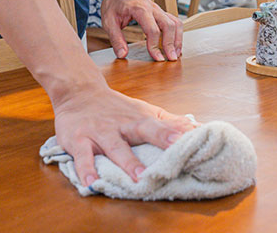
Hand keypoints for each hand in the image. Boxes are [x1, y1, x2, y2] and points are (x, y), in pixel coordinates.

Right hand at [52, 84, 196, 186]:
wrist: (78, 93)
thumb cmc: (116, 108)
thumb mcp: (143, 112)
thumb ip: (168, 122)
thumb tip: (198, 128)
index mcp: (141, 119)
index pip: (163, 125)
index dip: (179, 132)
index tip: (197, 139)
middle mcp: (123, 125)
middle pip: (144, 129)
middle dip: (160, 138)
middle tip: (175, 151)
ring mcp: (101, 132)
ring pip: (115, 147)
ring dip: (127, 161)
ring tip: (137, 178)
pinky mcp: (79, 140)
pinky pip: (82, 156)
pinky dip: (85, 170)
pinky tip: (91, 183)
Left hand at [100, 0, 181, 60]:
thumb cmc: (114, 3)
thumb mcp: (108, 21)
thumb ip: (116, 38)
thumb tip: (122, 55)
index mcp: (139, 9)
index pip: (152, 29)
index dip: (155, 46)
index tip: (157, 59)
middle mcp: (153, 8)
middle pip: (169, 25)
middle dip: (171, 44)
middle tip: (171, 59)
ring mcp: (159, 9)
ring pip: (175, 23)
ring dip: (178, 39)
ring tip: (176, 54)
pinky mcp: (161, 12)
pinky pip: (175, 21)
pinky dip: (177, 34)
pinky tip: (175, 45)